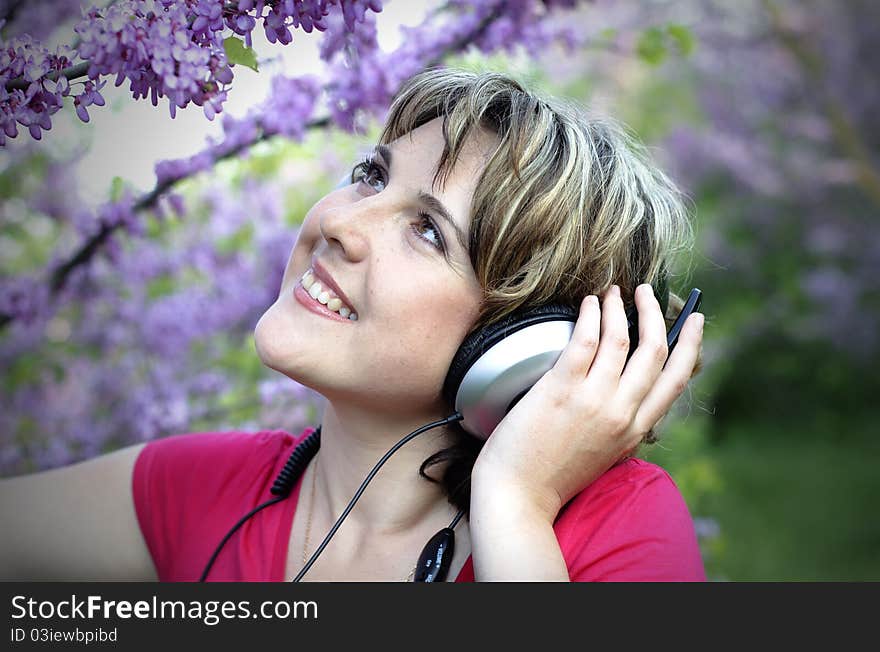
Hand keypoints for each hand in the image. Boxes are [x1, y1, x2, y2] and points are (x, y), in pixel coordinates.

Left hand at [471, 283, 704, 520]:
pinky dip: (591, 315)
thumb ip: (619, 428)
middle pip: (654, 351)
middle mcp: (621, 413)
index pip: (675, 380)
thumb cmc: (552, 477)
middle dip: (655, 313)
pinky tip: (588, 302)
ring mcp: (593, 400)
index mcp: (635, 431)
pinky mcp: (561, 389)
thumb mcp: (603, 456)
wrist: (518, 497)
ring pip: (620, 338)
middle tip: (646, 292)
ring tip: (612, 291)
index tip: (694, 322)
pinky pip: (585, 340)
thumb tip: (626, 402)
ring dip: (619, 307)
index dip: (690, 346)